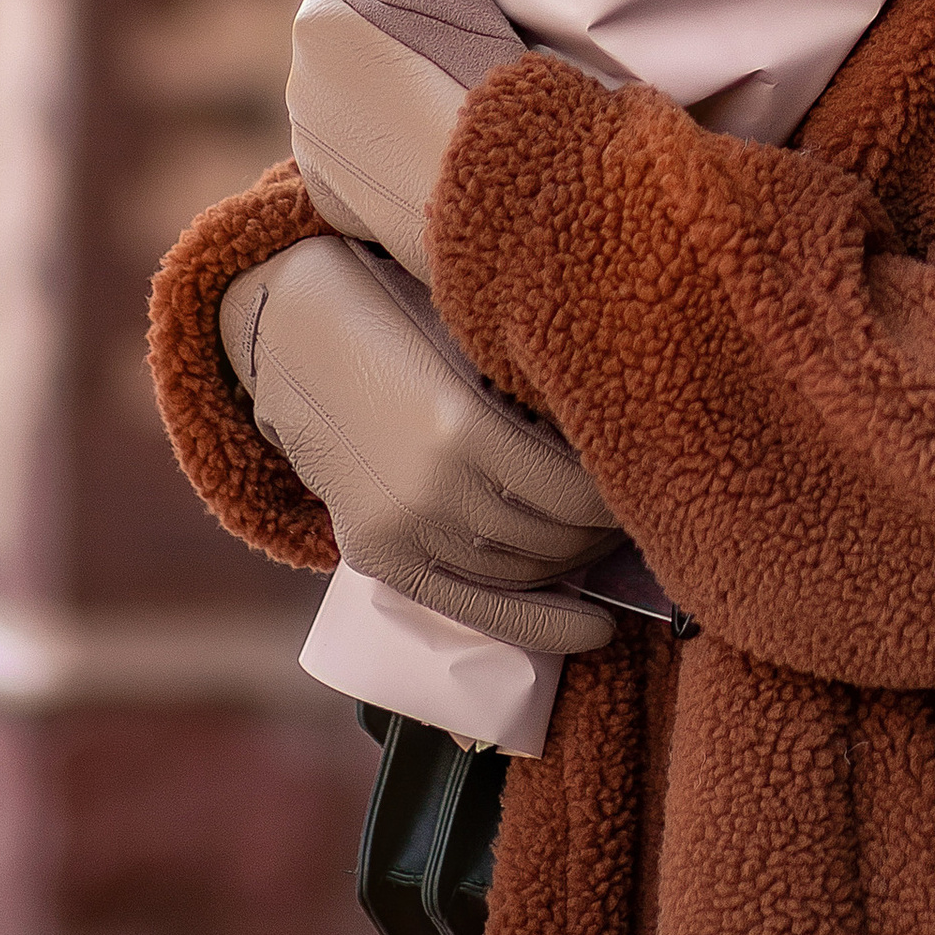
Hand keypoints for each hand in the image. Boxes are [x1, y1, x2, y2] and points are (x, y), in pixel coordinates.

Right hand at [218, 234, 618, 650]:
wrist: (285, 331)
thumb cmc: (398, 306)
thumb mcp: (470, 327)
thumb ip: (532, 380)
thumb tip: (621, 420)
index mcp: (462, 424)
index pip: (577, 490)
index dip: (621, 490)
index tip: (650, 471)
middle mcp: (431, 489)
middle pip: (553, 535)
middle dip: (606, 528)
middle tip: (639, 506)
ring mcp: (400, 529)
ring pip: (519, 571)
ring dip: (575, 563)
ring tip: (608, 539)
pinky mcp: (377, 553)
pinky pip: (470, 604)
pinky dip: (535, 622)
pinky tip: (589, 628)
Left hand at [288, 0, 523, 278]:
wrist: (499, 188)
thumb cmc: (474, 71)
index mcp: (317, 22)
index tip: (442, 9)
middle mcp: (299, 84)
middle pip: (342, 39)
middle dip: (383, 41)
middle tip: (450, 57)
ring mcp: (312, 149)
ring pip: (348, 99)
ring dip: (383, 96)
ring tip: (444, 107)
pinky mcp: (333, 201)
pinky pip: (354, 157)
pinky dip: (383, 149)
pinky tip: (428, 151)